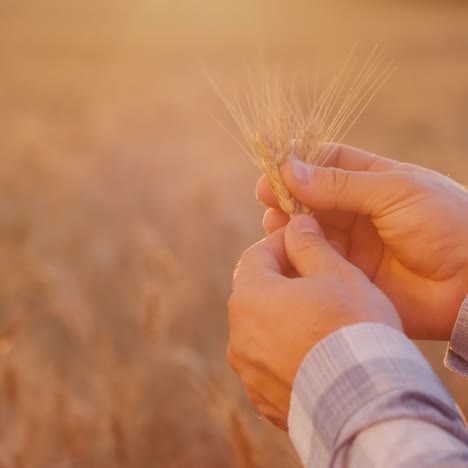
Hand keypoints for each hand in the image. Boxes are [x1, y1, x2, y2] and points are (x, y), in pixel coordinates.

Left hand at [227, 215, 400, 429]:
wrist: (368, 404)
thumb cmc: (354, 329)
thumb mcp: (337, 274)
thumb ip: (310, 244)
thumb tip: (296, 225)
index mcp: (250, 298)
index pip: (256, 256)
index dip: (281, 242)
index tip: (304, 238)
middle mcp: (239, 336)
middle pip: (257, 293)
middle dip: (284, 279)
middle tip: (317, 276)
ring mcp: (249, 371)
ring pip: (263, 329)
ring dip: (284, 316)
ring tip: (320, 316)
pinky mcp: (264, 398)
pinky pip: (271, 363)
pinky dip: (287, 350)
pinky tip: (317, 351)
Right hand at [257, 144, 467, 338]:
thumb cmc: (447, 224)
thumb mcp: (396, 191)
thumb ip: (342, 184)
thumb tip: (291, 170)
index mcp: (376, 181)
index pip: (329, 162)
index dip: (301, 163)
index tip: (275, 168)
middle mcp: (360, 211)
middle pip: (313, 198)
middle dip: (288, 196)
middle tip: (266, 200)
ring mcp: (354, 244)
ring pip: (310, 230)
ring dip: (289, 226)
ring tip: (274, 225)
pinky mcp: (350, 274)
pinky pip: (316, 262)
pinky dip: (298, 256)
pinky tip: (285, 252)